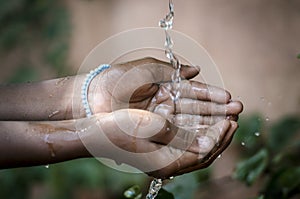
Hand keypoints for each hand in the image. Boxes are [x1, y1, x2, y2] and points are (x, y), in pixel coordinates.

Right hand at [82, 109, 239, 178]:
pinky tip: (202, 124)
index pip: (203, 153)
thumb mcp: (148, 125)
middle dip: (220, 136)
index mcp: (165, 162)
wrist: (95, 133)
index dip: (219, 136)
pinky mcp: (159, 151)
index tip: (230, 120)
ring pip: (196, 149)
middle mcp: (167, 164)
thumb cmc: (117, 128)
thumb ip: (178, 134)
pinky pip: (185, 145)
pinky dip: (197, 135)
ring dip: (211, 134)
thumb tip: (203, 142)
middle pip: (203, 154)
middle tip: (233, 119)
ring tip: (224, 120)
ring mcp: (162, 158)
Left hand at [89, 57, 240, 122]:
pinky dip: (193, 135)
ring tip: (229, 123)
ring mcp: (161, 119)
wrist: (94, 98)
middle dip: (217, 110)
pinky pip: (178, 135)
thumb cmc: (118, 80)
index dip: (211, 95)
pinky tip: (208, 136)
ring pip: (190, 122)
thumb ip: (171, 70)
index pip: (193, 92)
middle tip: (237, 112)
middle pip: (196, 108)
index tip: (229, 98)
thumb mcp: (146, 69)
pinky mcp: (154, 133)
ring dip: (210, 123)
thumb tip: (196, 69)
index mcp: (165, 87)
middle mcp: (166, 104)